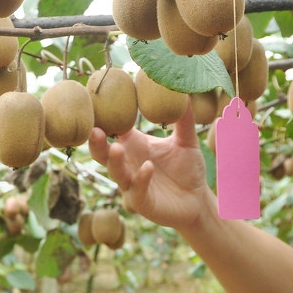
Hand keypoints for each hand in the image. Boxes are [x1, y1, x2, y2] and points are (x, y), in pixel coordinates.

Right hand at [88, 102, 211, 230]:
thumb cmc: (188, 170)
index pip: (112, 129)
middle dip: (96, 142)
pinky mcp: (141, 202)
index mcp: (133, 145)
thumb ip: (183, 118)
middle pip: (103, 152)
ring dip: (114, 161)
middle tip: (94, 129)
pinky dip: (141, 178)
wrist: (198, 200)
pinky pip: (137, 190)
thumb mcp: (186, 141)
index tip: (95, 103)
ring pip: (115, 172)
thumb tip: (184, 90)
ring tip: (115, 148)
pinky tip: (148, 168)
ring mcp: (131, 184)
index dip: (103, 119)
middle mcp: (127, 163)